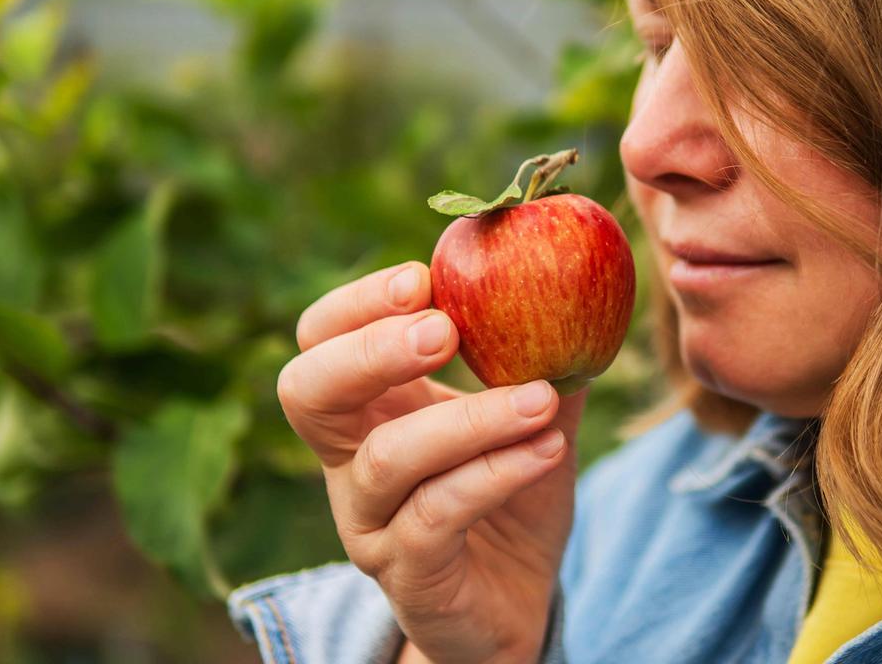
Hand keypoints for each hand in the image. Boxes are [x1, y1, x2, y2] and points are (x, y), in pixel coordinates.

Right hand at [277, 261, 587, 663]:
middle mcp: (350, 463)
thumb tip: (574, 290)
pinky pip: (438, 514)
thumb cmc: (511, 498)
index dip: (357, 305)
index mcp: (367, 409)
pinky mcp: (407, 575)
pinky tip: (549, 450)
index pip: (320, 340)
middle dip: (371, 350)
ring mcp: (371, 523)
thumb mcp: (529, 420)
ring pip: (388, 458)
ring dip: (468, 419)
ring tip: (540, 399)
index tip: (423, 276)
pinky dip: (496, 473)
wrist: (517, 604)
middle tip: (445, 330)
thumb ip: (540, 361)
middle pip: (307, 391)